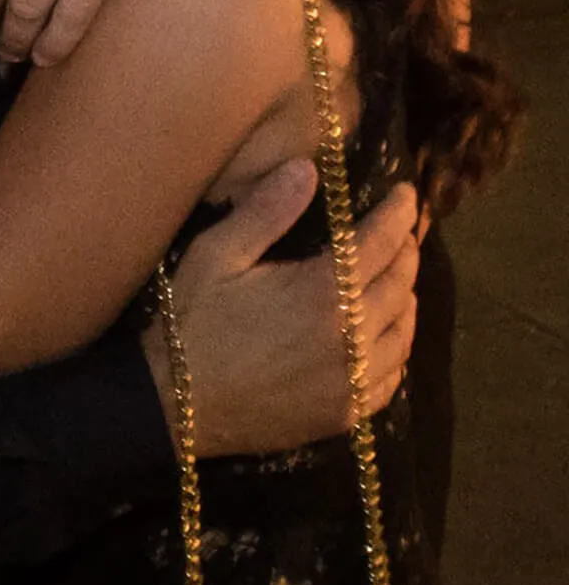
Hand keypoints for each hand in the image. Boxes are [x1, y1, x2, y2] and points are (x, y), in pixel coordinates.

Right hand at [141, 161, 418, 456]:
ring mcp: (352, 381)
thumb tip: (308, 169)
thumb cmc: (193, 321)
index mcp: (323, 290)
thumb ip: (267, 211)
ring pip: (404, 332)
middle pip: (400, 284)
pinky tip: (387, 335)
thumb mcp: (218, 254)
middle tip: (403, 230)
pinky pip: (392, 377)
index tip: (407, 195)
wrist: (177, 405)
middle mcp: (351, 336)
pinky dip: (398, 347)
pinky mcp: (345, 414)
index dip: (399, 213)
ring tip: (399, 275)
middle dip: (406, 250)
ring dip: (407, 296)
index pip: (381, 241)